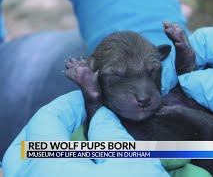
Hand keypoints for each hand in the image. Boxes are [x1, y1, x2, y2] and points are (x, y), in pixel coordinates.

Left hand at [2, 91, 167, 176]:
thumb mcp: (128, 164)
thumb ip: (109, 134)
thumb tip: (101, 118)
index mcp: (48, 169)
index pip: (46, 121)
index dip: (66, 105)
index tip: (84, 100)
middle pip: (24, 145)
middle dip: (48, 126)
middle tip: (71, 120)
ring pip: (25, 168)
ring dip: (45, 150)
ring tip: (70, 144)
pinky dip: (48, 170)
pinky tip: (70, 168)